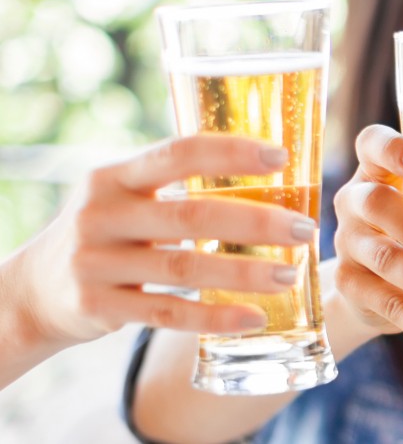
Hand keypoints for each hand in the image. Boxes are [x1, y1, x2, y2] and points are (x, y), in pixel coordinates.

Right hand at [16, 135, 313, 345]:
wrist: (31, 291)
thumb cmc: (106, 233)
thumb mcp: (124, 197)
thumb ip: (176, 186)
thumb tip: (269, 172)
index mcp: (113, 177)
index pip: (178, 153)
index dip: (231, 152)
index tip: (281, 156)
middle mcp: (100, 215)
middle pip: (190, 216)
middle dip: (255, 222)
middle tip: (304, 228)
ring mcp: (94, 263)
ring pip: (183, 269)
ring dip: (244, 272)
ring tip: (289, 274)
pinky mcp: (96, 307)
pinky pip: (167, 314)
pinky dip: (214, 317)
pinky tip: (254, 317)